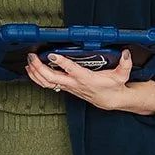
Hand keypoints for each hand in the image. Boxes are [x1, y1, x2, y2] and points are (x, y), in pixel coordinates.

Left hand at [26, 49, 154, 112]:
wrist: (110, 100)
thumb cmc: (113, 86)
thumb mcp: (122, 75)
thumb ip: (125, 64)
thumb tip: (126, 53)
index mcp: (85, 78)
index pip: (71, 69)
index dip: (61, 62)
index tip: (52, 54)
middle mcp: (74, 83)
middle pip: (51, 77)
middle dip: (39, 67)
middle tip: (32, 56)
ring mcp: (68, 87)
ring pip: (46, 82)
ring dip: (35, 73)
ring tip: (29, 62)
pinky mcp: (65, 88)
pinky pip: (47, 84)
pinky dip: (38, 78)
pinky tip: (32, 71)